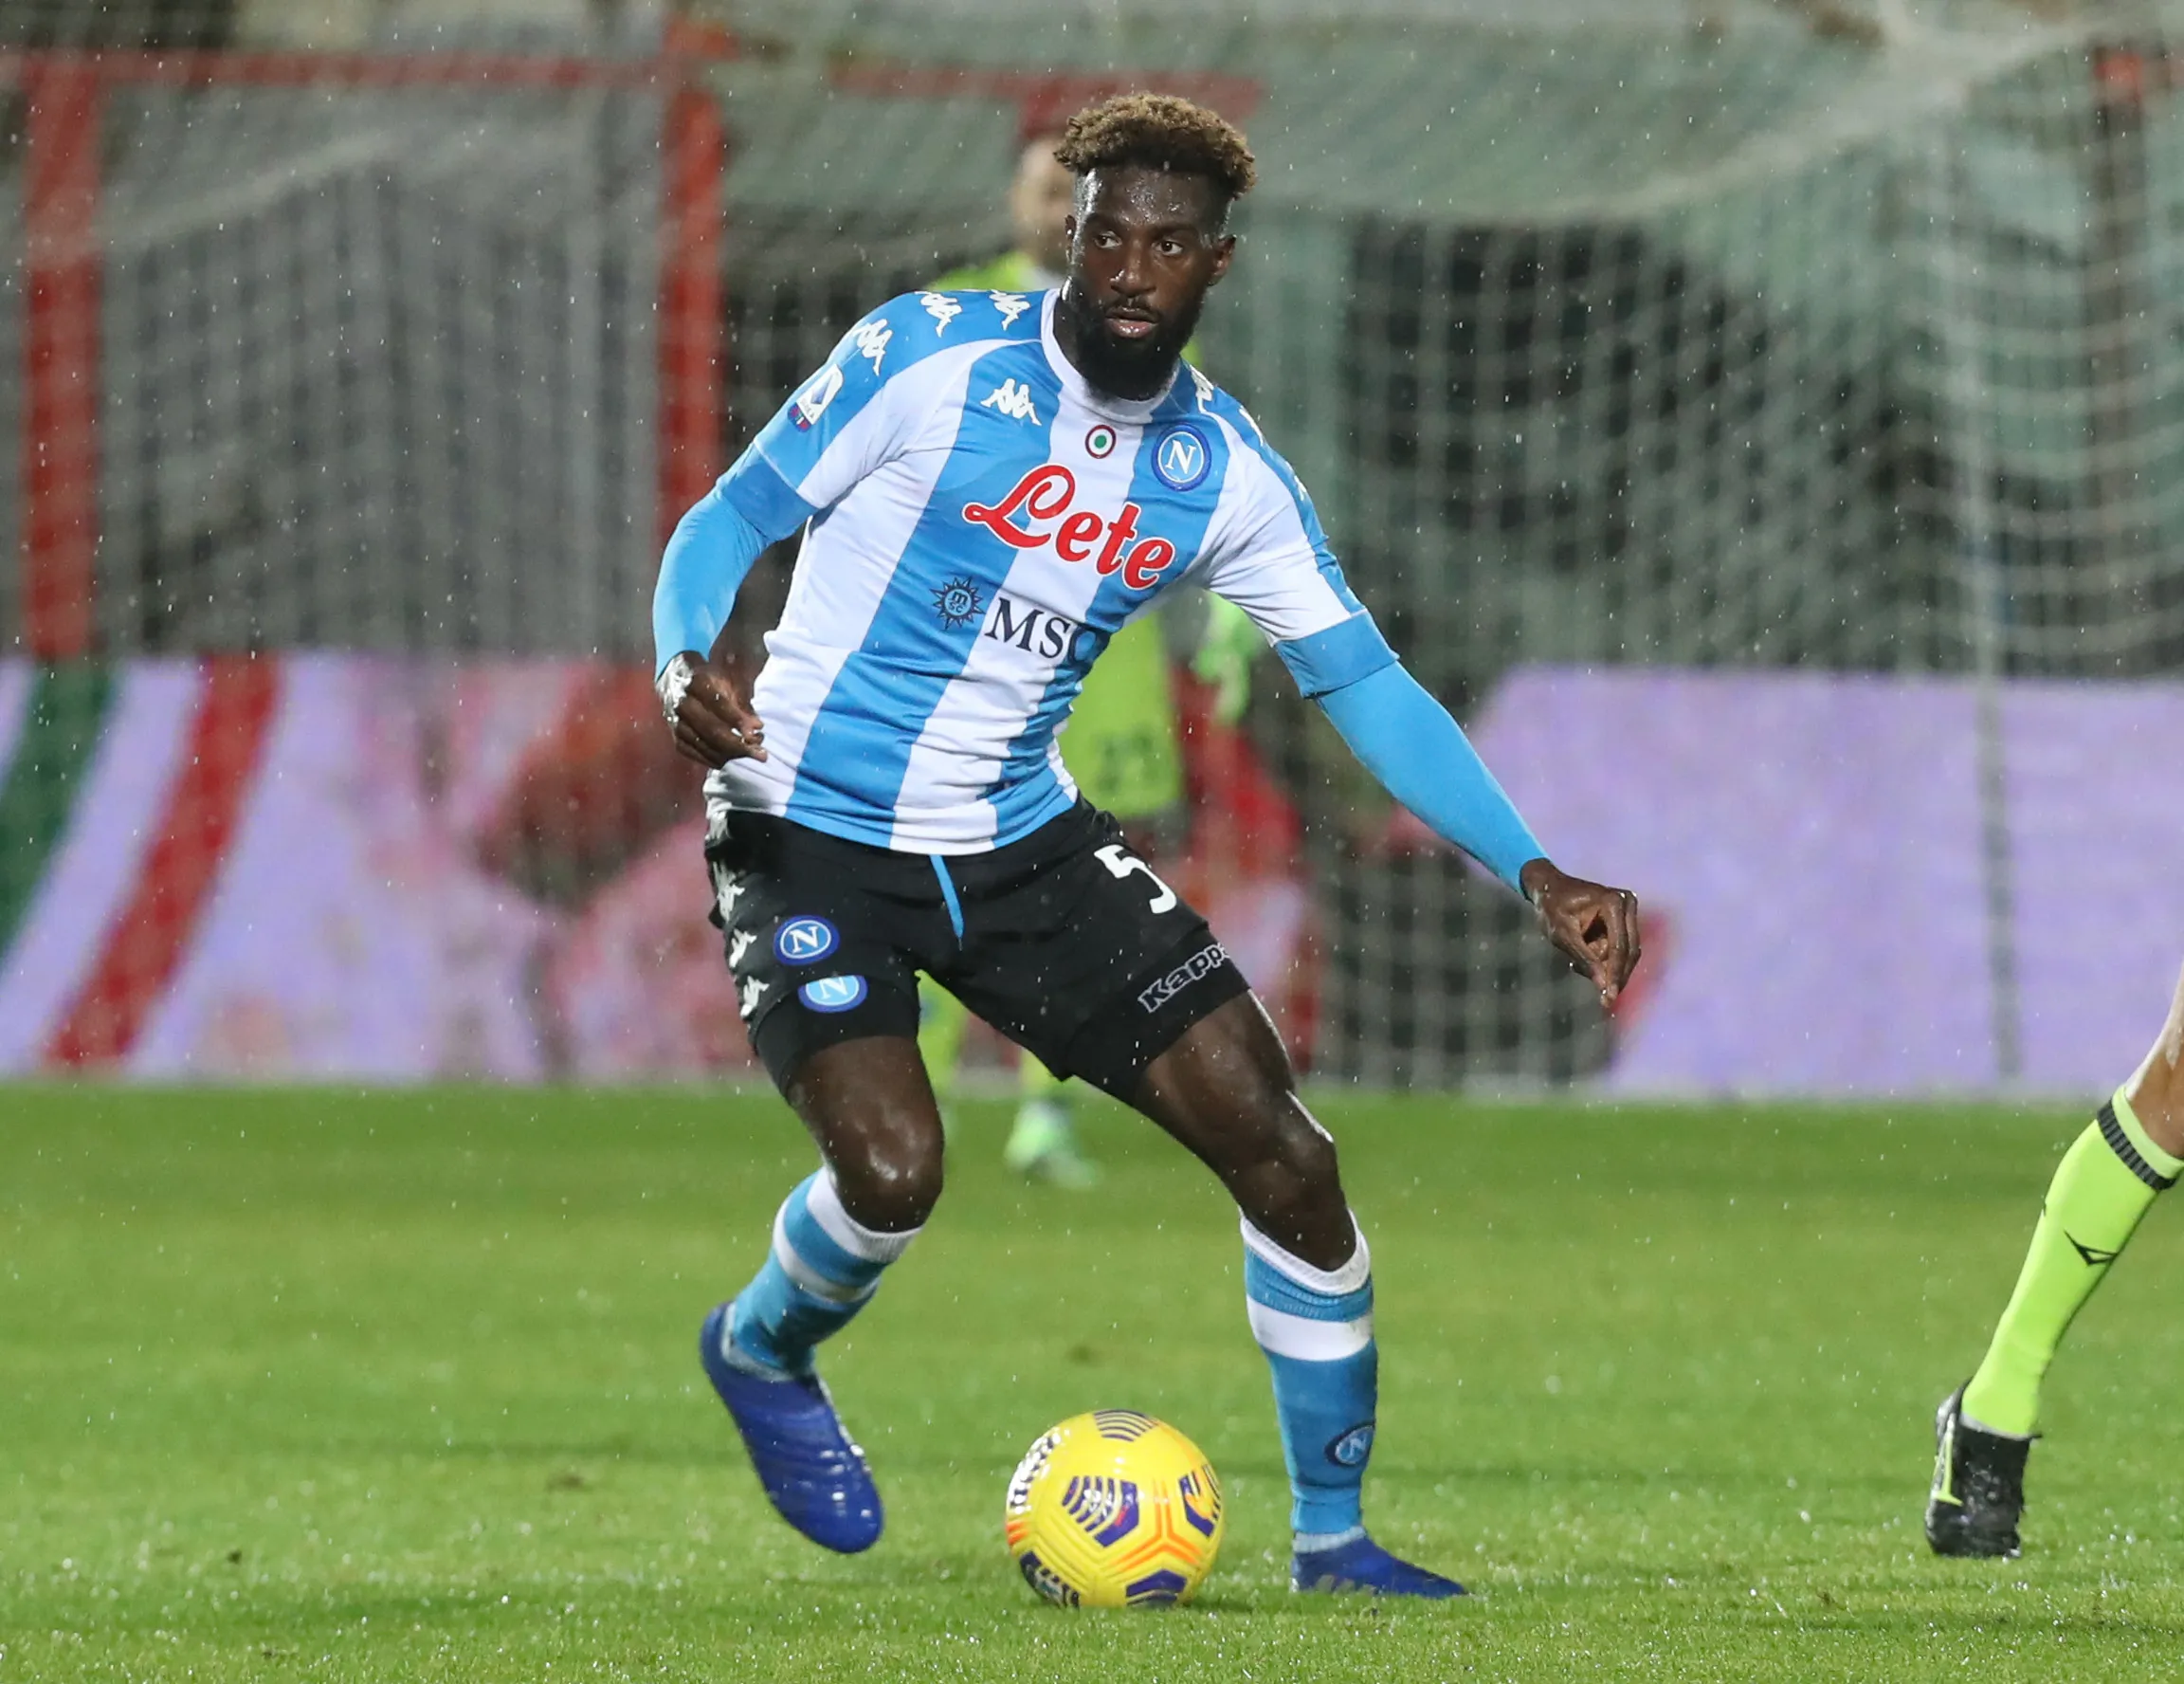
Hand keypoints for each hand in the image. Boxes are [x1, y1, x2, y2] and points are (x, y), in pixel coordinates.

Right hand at [658, 651, 767, 768]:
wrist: (680, 675)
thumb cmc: (713, 676)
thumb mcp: (731, 677)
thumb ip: (743, 700)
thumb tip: (756, 728)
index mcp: (696, 680)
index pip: (717, 703)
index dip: (738, 718)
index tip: (758, 729)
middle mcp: (681, 700)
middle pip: (710, 728)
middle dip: (738, 744)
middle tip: (761, 754)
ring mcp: (674, 718)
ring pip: (700, 742)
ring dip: (727, 754)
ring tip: (750, 756)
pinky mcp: (673, 732)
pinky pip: (689, 750)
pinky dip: (709, 759)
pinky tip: (727, 760)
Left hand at [1519, 859, 1640, 1008]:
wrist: (1549, 887)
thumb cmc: (1552, 908)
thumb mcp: (1562, 935)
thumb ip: (1585, 959)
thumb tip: (1603, 985)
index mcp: (1613, 903)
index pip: (1619, 947)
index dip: (1615, 974)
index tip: (1610, 998)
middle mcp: (1627, 904)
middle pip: (1629, 952)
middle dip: (1615, 975)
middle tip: (1603, 999)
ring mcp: (1628, 911)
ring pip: (1625, 953)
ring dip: (1605, 966)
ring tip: (1576, 964)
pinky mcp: (1625, 921)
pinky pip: (1619, 949)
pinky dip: (1603, 959)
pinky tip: (1582, 958)